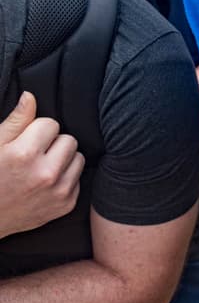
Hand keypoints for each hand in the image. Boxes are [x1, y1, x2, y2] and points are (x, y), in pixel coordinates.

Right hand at [0, 92, 83, 238]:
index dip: (36, 130)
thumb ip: (16, 121)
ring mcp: (59, 192)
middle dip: (53, 143)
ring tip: (40, 167)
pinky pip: (78, 179)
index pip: (51, 124)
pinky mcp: (66, 205)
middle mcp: (46, 174)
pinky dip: (65, 178)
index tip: (24, 140)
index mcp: (24, 154)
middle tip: (33, 154)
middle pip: (69, 140)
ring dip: (63, 159)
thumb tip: (31, 96)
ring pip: (78, 158)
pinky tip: (44, 184)